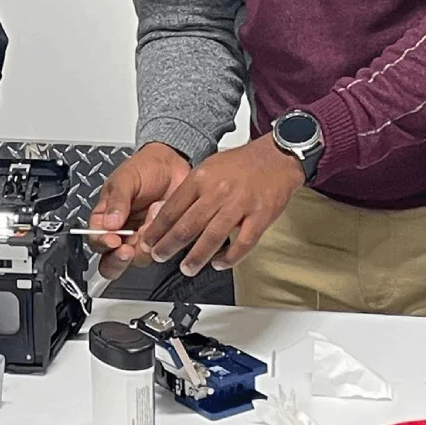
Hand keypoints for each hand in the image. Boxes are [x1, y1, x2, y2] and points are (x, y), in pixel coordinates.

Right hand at [89, 143, 190, 278]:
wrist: (173, 166)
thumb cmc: (145, 168)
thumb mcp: (125, 178)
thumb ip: (117, 200)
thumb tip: (108, 223)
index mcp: (104, 217)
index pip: (96, 239)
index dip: (102, 243)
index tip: (113, 240)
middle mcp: (120, 233)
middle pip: (110, 261)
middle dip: (117, 261)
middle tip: (127, 251)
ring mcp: (140, 239)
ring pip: (135, 260)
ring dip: (142, 246)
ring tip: (150, 222)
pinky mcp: (159, 241)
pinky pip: (157, 252)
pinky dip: (159, 241)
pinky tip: (161, 223)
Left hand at [135, 134, 302, 276]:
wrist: (276, 156)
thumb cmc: (242, 163)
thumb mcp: (209, 167)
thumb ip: (191, 190)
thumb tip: (168, 213)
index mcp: (202, 178)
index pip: (172, 208)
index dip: (157, 229)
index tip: (148, 242)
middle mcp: (218, 191)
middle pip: (187, 225)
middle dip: (169, 246)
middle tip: (160, 257)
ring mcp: (239, 204)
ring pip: (212, 237)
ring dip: (196, 257)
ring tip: (187, 268)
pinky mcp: (259, 216)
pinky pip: (242, 243)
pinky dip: (229, 258)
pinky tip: (220, 263)